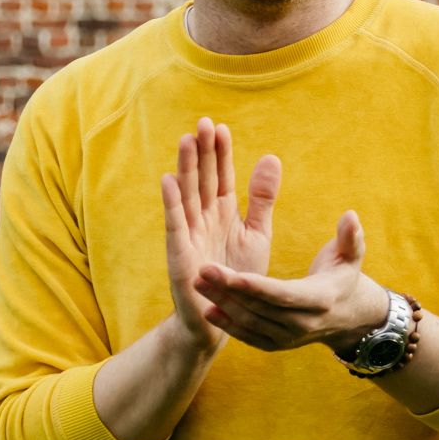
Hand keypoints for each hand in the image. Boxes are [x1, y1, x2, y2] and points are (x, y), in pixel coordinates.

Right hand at [159, 119, 279, 352]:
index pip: (222, 177)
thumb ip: (262, 198)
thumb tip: (270, 157)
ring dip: (186, 168)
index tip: (221, 127)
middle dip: (203, 153)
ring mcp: (190, 235)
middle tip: (202, 122)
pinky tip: (168, 180)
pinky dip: (172, 203)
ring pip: (188, 196)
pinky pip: (175, 224)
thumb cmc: (239, 275)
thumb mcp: (257, 232)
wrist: (225, 317)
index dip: (221, 154)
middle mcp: (204, 219)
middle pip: (204, 180)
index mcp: (224, 213)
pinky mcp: (180, 254)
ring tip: (186, 140)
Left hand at [194, 195, 390, 354]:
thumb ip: (351, 236)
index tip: (231, 274)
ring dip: (222, 304)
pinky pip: (248, 336)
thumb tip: (350, 215)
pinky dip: (228, 325)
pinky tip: (208, 310)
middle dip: (229, 290)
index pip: (282, 294)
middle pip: (259, 308)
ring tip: (198, 283)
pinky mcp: (276, 345)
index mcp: (320, 300)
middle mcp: (303, 324)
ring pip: (250, 322)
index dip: (256, 286)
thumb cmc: (344, 275)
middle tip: (202, 270)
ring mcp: (288, 338)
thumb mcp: (352, 256)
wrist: (347, 315)